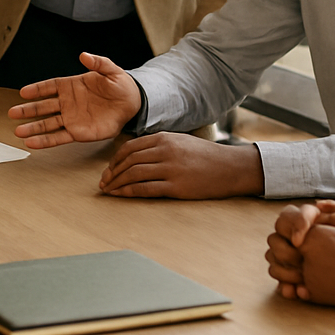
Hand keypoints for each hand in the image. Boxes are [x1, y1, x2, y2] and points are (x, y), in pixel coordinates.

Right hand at [8, 53, 142, 146]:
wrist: (131, 103)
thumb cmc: (120, 85)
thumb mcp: (111, 70)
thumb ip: (98, 63)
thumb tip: (84, 55)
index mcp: (71, 86)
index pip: (49, 87)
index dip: (36, 89)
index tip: (23, 92)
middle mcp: (68, 103)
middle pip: (43, 106)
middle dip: (28, 110)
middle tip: (12, 113)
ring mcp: (71, 118)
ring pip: (47, 124)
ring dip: (33, 128)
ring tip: (17, 131)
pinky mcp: (78, 133)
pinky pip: (59, 137)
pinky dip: (45, 141)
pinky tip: (32, 143)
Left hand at [99, 131, 263, 198]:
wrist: (230, 168)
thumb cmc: (205, 156)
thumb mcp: (180, 142)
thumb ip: (158, 145)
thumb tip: (135, 155)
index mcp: (164, 138)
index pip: (129, 148)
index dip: (115, 160)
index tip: (108, 170)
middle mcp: (164, 151)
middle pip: (128, 161)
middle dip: (112, 173)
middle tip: (103, 182)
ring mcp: (170, 169)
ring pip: (133, 174)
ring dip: (117, 183)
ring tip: (108, 190)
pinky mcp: (176, 187)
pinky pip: (145, 189)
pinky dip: (128, 192)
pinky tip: (120, 195)